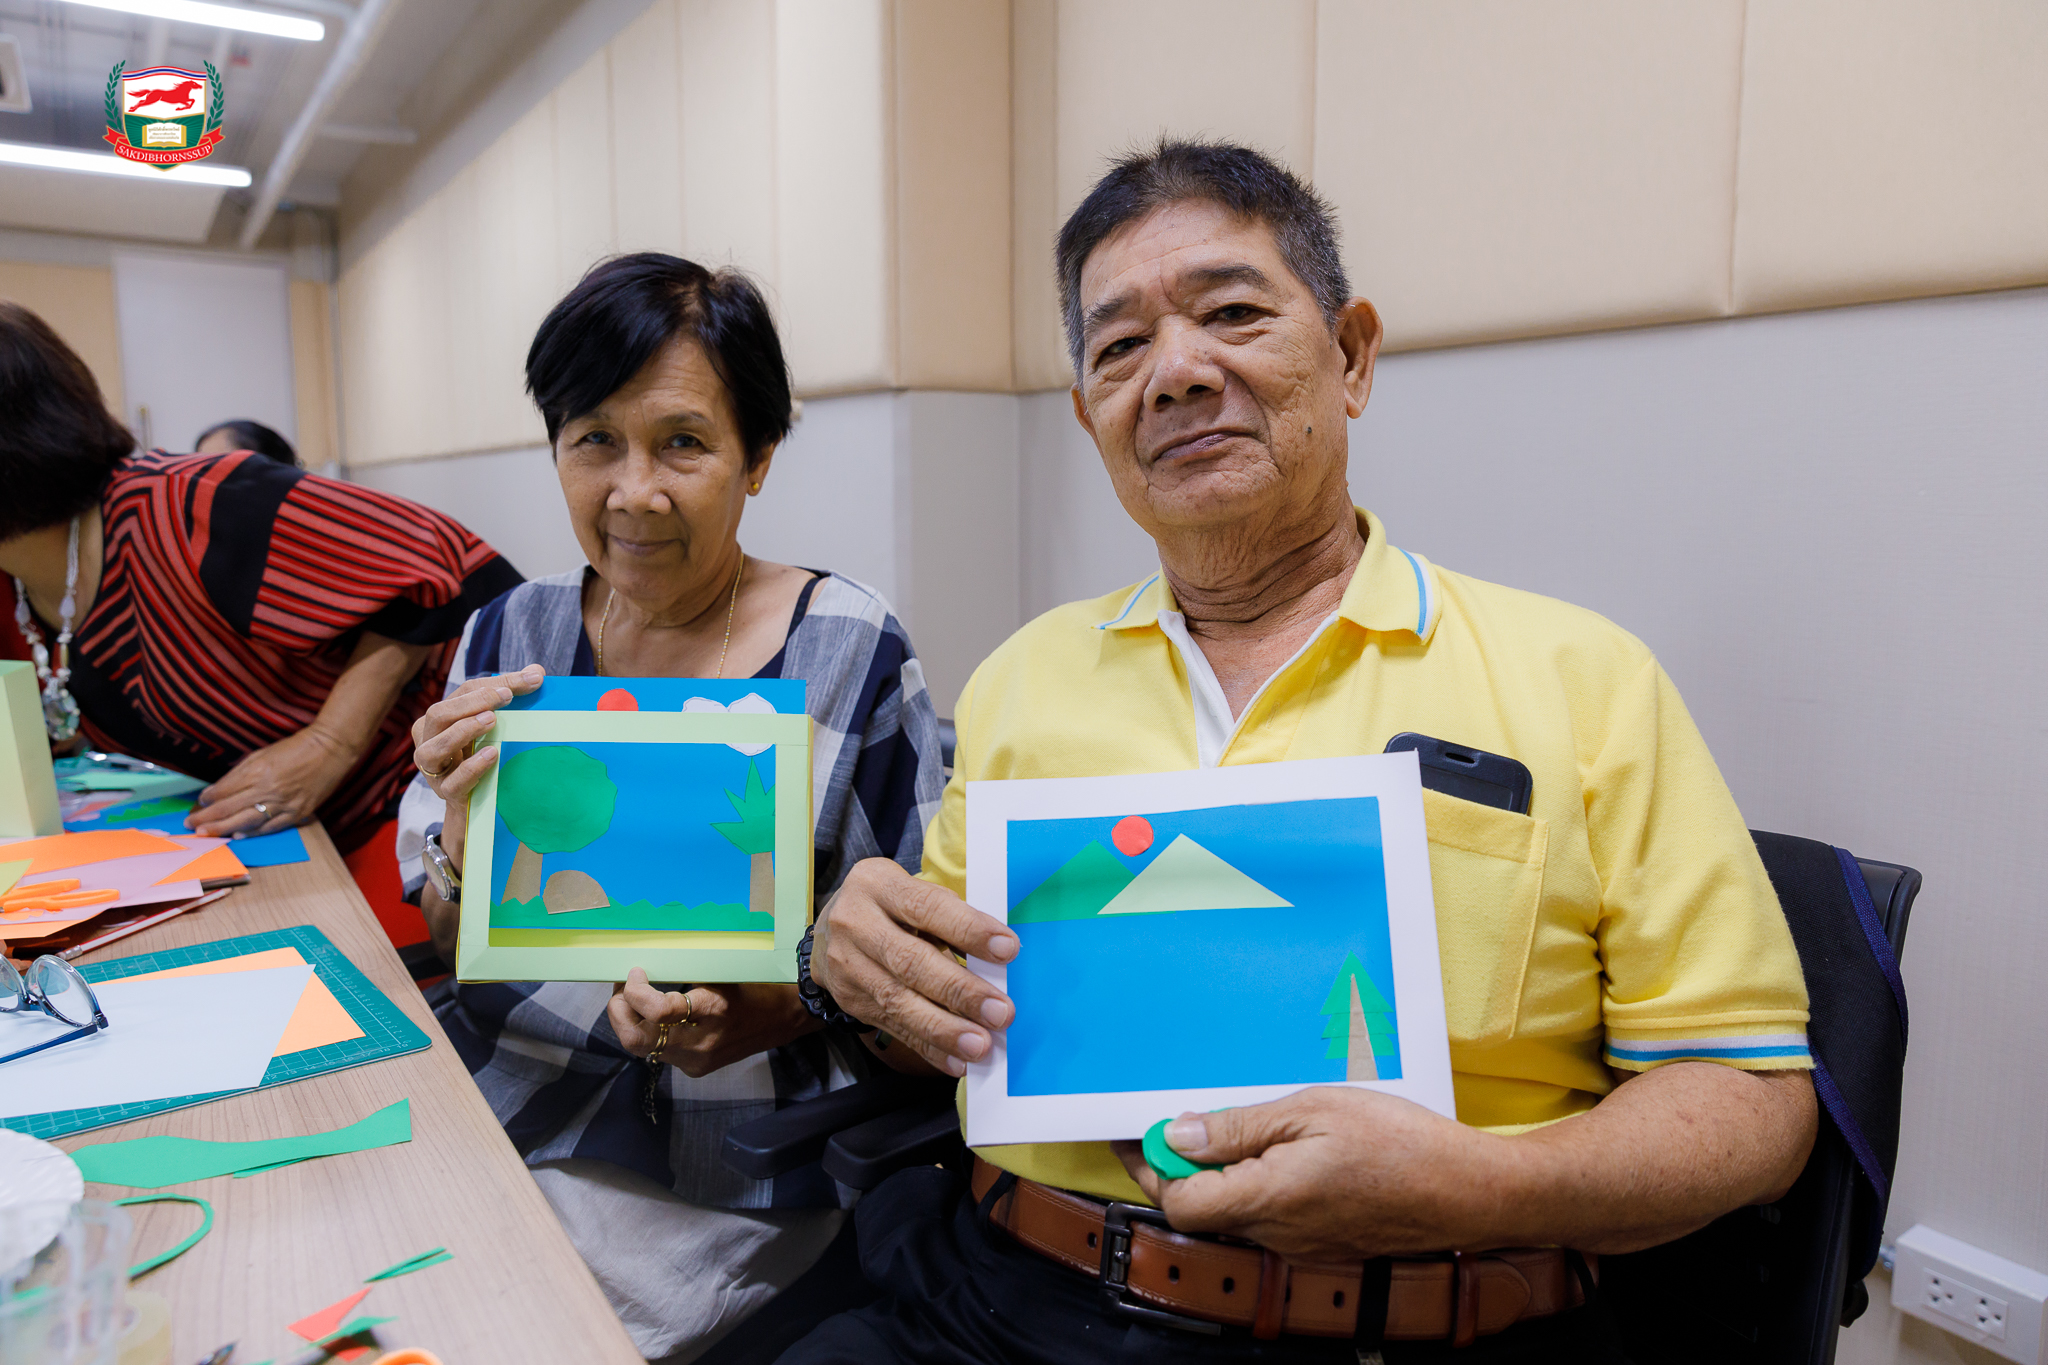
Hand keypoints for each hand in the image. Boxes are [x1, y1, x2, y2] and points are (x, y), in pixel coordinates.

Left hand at [187, 724, 359, 835]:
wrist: (331, 749)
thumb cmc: (295, 748)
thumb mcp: (262, 754)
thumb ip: (241, 773)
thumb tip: (221, 789)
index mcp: (257, 771)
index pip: (224, 790)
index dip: (207, 799)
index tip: (197, 805)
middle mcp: (268, 789)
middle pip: (230, 808)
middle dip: (207, 818)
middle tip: (190, 826)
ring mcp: (284, 802)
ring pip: (247, 821)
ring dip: (224, 829)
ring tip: (206, 834)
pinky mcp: (299, 811)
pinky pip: (272, 826)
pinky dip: (254, 833)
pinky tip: (239, 836)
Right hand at [408, 664, 544, 869]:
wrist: (477, 800)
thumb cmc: (483, 752)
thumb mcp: (497, 723)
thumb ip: (512, 696)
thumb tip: (537, 671)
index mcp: (440, 717)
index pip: (463, 692)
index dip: (493, 684)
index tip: (530, 680)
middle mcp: (428, 740)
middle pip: (439, 714)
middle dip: (473, 702)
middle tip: (505, 697)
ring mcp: (434, 769)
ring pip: (434, 747)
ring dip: (462, 731)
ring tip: (491, 720)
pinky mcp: (446, 793)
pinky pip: (452, 781)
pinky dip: (471, 767)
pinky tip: (492, 754)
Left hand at [608, 969, 820, 1077]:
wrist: (785, 1018)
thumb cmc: (755, 985)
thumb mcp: (722, 972)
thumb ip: (685, 973)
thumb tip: (645, 964)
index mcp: (713, 1010)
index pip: (658, 1012)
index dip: (635, 992)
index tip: (635, 972)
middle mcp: (701, 1043)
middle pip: (637, 1040)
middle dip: (617, 1012)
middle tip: (620, 989)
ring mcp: (697, 1061)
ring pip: (641, 1049)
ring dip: (629, 1021)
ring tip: (631, 998)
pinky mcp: (695, 1069)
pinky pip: (658, 1052)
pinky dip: (648, 1030)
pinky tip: (653, 1015)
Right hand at [810, 857, 1016, 1075]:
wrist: (829, 932)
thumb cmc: (891, 909)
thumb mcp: (912, 894)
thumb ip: (949, 919)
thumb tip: (999, 958)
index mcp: (877, 884)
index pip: (927, 907)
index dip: (968, 929)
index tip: (1008, 949)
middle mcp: (855, 922)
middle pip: (910, 961)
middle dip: (959, 990)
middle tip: (1000, 1012)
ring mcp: (848, 965)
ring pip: (898, 1001)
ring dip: (944, 1028)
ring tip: (980, 1044)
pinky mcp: (851, 1001)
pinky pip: (893, 1028)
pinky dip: (928, 1047)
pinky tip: (956, 1060)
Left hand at [1111, 1087, 1511, 1260]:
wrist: (1472, 1192)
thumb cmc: (1400, 1144)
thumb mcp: (1312, 1111)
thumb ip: (1240, 1128)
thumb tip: (1178, 1135)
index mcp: (1267, 1198)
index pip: (1179, 1199)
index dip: (1149, 1165)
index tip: (1135, 1130)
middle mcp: (1276, 1233)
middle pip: (1201, 1209)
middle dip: (1173, 1168)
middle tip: (1163, 1122)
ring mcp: (1300, 1244)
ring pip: (1233, 1212)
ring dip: (1214, 1174)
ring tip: (1218, 1124)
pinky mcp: (1321, 1242)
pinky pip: (1267, 1217)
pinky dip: (1251, 1184)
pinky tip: (1267, 1148)